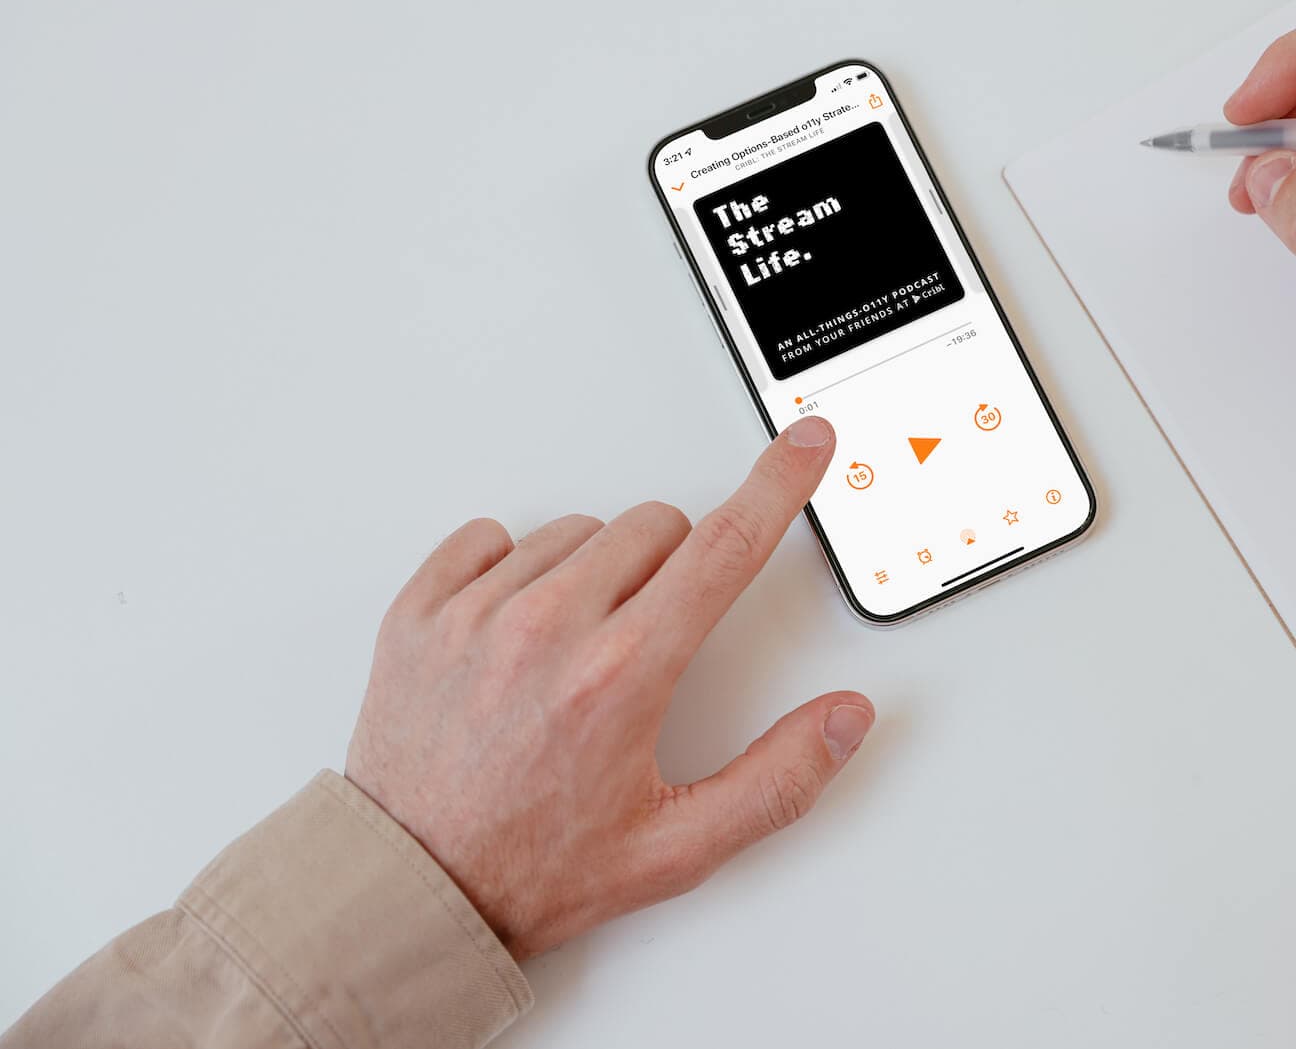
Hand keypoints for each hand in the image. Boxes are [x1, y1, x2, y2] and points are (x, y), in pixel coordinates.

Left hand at [344, 415, 871, 960]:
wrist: (411, 894)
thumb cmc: (534, 870)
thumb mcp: (677, 848)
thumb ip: (778, 779)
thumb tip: (844, 720)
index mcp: (620, 675)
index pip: (724, 546)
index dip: (778, 484)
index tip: (804, 443)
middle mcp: (547, 628)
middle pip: (657, 527)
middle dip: (677, 569)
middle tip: (652, 645)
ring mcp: (476, 614)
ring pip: (579, 531)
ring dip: (598, 572)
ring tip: (578, 654)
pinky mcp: (420, 612)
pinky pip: (489, 537)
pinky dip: (515, 569)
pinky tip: (519, 630)